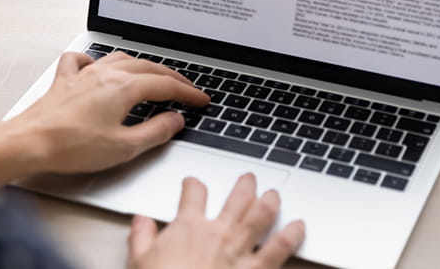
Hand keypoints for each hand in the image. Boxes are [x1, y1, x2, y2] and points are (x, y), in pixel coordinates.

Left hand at [11, 51, 209, 171]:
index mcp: (123, 87)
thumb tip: (175, 120)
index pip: (165, 85)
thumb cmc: (71, 146)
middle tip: (187, 89)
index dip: (187, 93)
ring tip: (153, 75)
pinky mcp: (65, 81)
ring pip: (120, 59)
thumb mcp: (124, 147)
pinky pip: (83, 60)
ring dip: (142, 66)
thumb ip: (155, 132)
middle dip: (172, 77)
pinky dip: (96, 60)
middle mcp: (105, 74)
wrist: (30, 142)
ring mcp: (83, 74)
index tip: (201, 100)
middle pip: (148, 67)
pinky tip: (98, 66)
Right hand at [128, 174, 305, 268]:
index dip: (193, 185)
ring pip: (260, 217)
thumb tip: (141, 221)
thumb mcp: (139, 261)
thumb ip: (141, 237)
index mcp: (188, 227)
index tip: (193, 184)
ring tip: (275, 194)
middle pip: (235, 199)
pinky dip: (291, 236)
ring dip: (269, 202)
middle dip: (244, 186)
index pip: (192, 194)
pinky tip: (300, 227)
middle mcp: (218, 233)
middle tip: (250, 178)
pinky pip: (278, 250)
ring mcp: (239, 251)